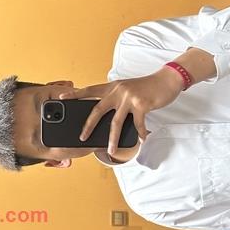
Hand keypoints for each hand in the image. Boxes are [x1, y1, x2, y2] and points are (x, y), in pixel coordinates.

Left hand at [58, 66, 184, 154]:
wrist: (167, 79)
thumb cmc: (147, 87)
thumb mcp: (127, 88)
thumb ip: (117, 98)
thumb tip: (108, 115)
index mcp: (112, 87)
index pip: (90, 90)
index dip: (76, 94)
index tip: (62, 97)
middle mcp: (118, 91)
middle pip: (97, 109)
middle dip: (88, 125)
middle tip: (82, 137)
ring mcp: (129, 97)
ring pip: (115, 122)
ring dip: (112, 139)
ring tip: (110, 150)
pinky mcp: (141, 104)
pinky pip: (137, 123)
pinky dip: (139, 133)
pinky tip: (141, 140)